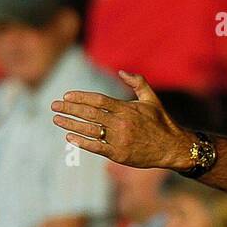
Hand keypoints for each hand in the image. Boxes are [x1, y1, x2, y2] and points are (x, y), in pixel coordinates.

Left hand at [53, 71, 194, 169]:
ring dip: (70, 124)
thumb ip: (138, 82)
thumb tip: (122, 72)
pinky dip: (81, 142)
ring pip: (89, 130)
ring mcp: (119, 139)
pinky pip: (96, 147)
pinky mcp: (119, 154)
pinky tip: (69, 137)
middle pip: (89, 113)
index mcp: (126, 108)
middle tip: (54, 105)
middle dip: (70, 108)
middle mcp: (121, 123)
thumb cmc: (161, 122)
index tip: (66, 95)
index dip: (80, 97)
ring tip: (56, 119)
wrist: (172, 147)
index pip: (98, 100)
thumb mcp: (151, 99)